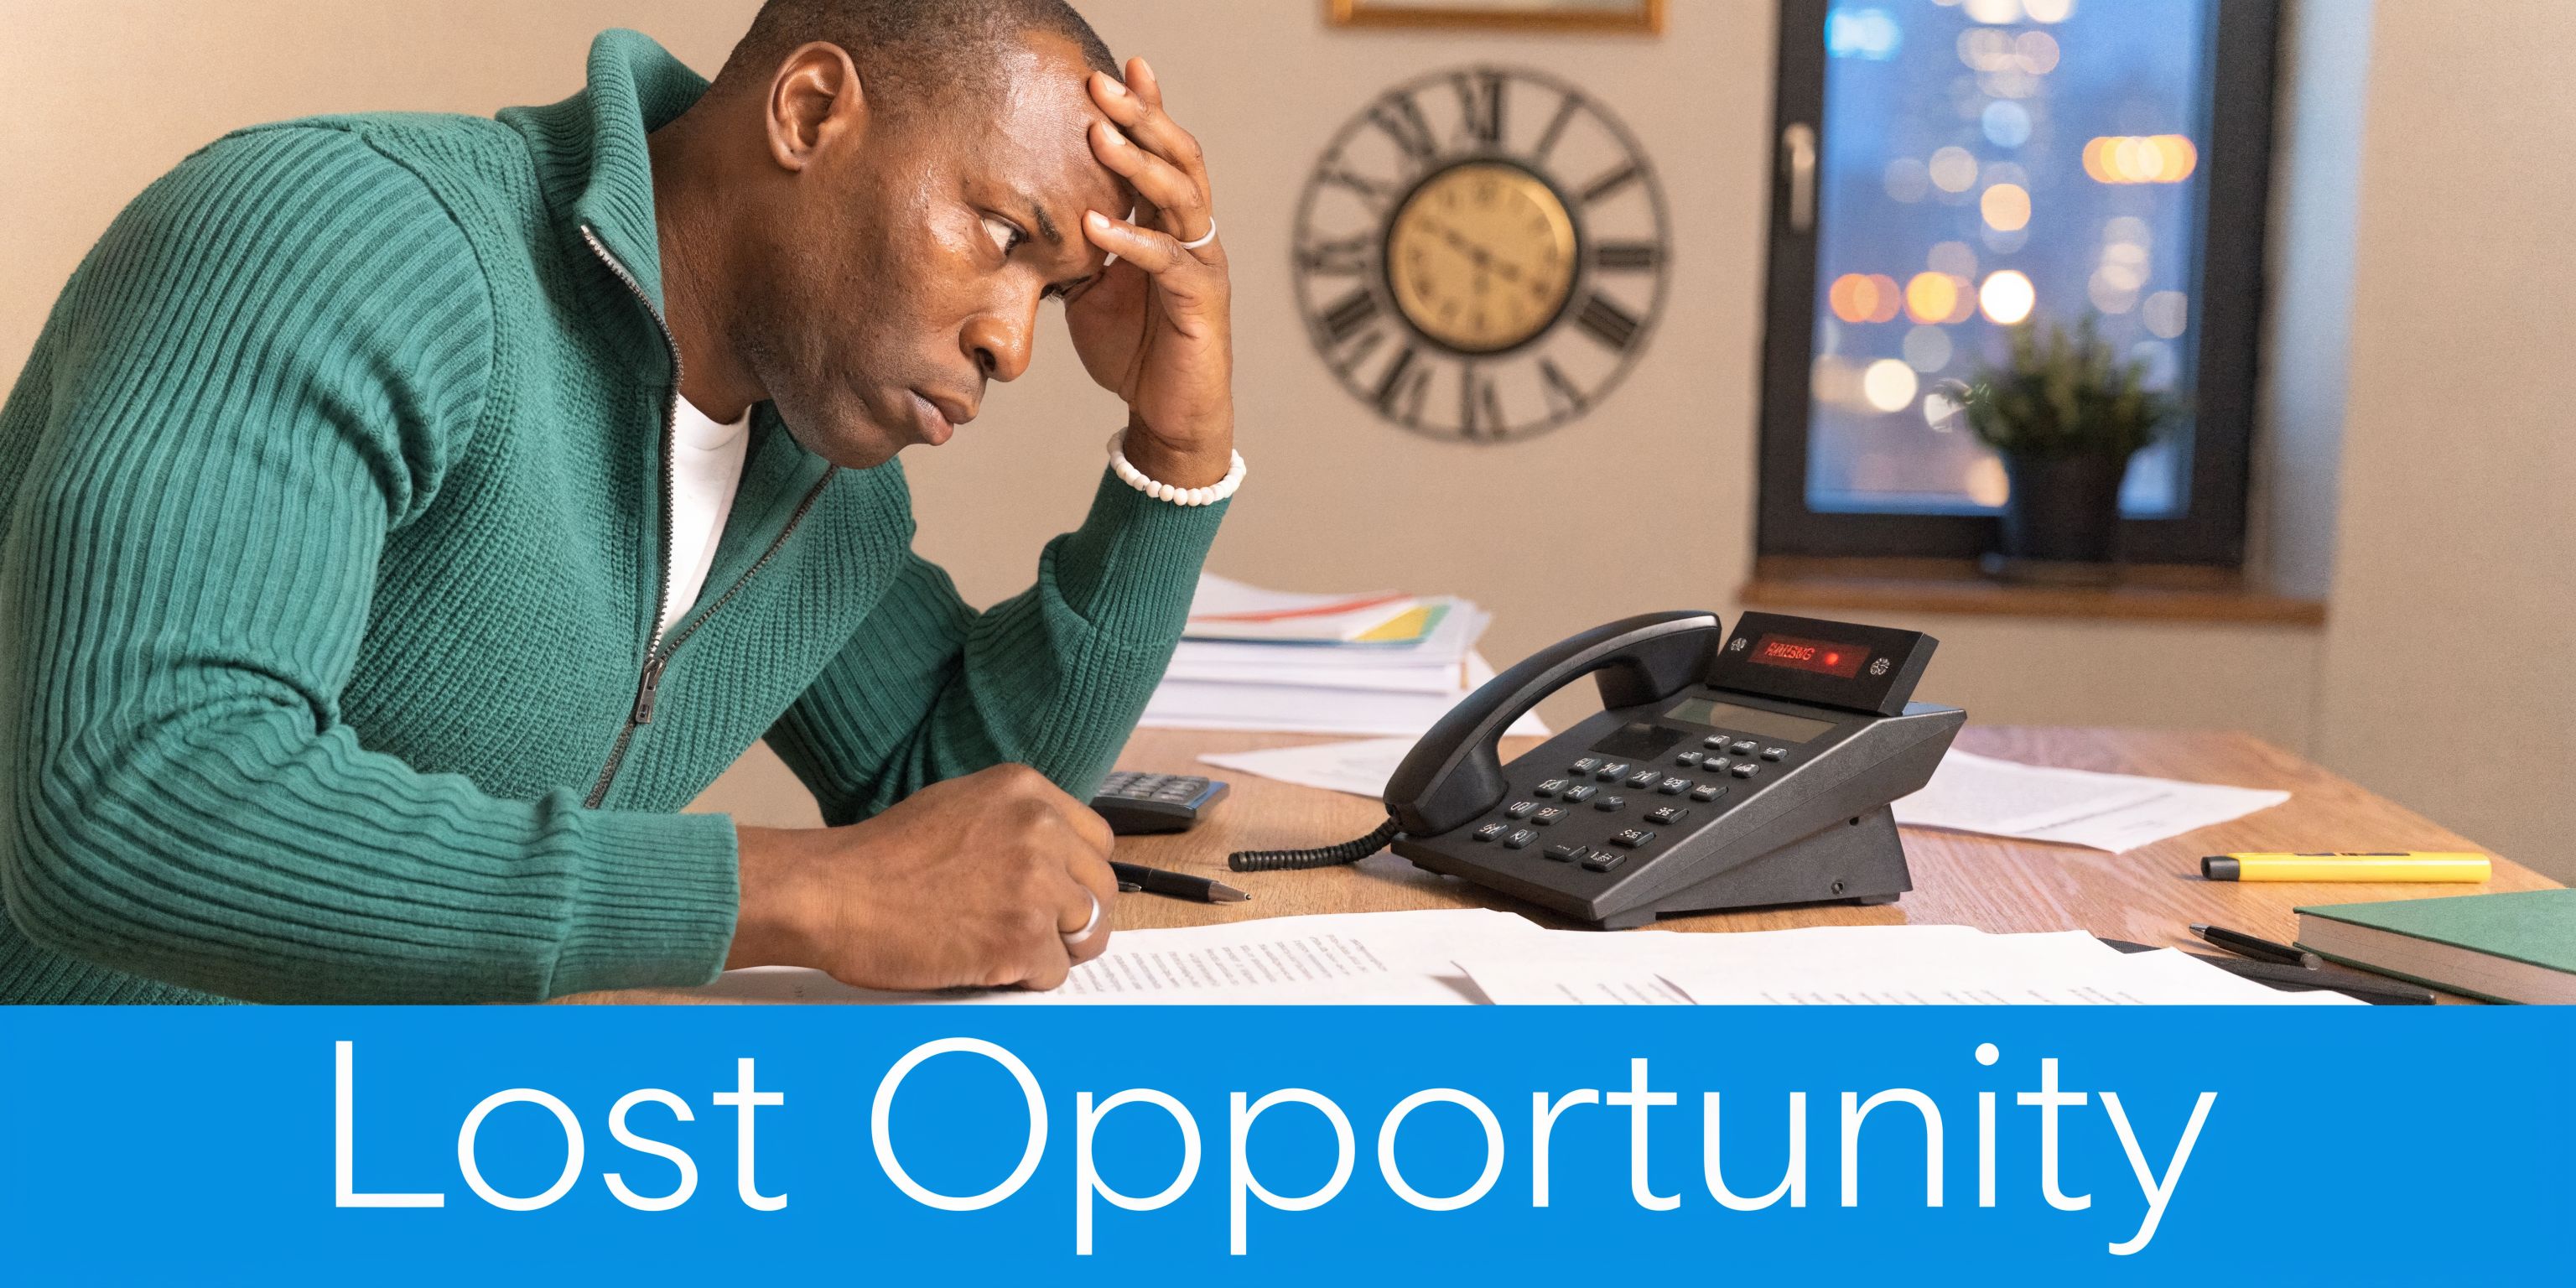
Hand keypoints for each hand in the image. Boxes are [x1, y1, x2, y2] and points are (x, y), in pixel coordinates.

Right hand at [727, 764, 1118, 990]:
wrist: (830, 893)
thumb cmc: (880, 859)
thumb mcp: (959, 807)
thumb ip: (1016, 825)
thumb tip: (1057, 862)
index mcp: (1025, 790)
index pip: (1098, 841)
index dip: (1079, 877)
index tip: (1060, 897)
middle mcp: (1040, 829)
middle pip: (1102, 889)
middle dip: (1074, 919)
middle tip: (1035, 935)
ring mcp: (1035, 884)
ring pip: (1087, 933)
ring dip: (1055, 951)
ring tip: (1007, 951)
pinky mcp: (1021, 937)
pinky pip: (1054, 973)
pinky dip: (1025, 980)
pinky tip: (985, 966)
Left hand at [1064, 58, 1233, 487]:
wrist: (1168, 417)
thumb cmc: (1133, 350)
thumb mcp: (1092, 289)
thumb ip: (1077, 249)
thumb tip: (1028, 220)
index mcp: (1170, 225)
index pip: (1162, 154)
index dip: (1146, 110)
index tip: (1119, 68)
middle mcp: (1194, 235)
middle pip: (1179, 159)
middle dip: (1141, 117)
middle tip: (1102, 83)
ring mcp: (1201, 266)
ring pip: (1181, 198)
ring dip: (1137, 164)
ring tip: (1100, 134)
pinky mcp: (1200, 302)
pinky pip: (1167, 261)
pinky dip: (1131, 240)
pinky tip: (1096, 225)